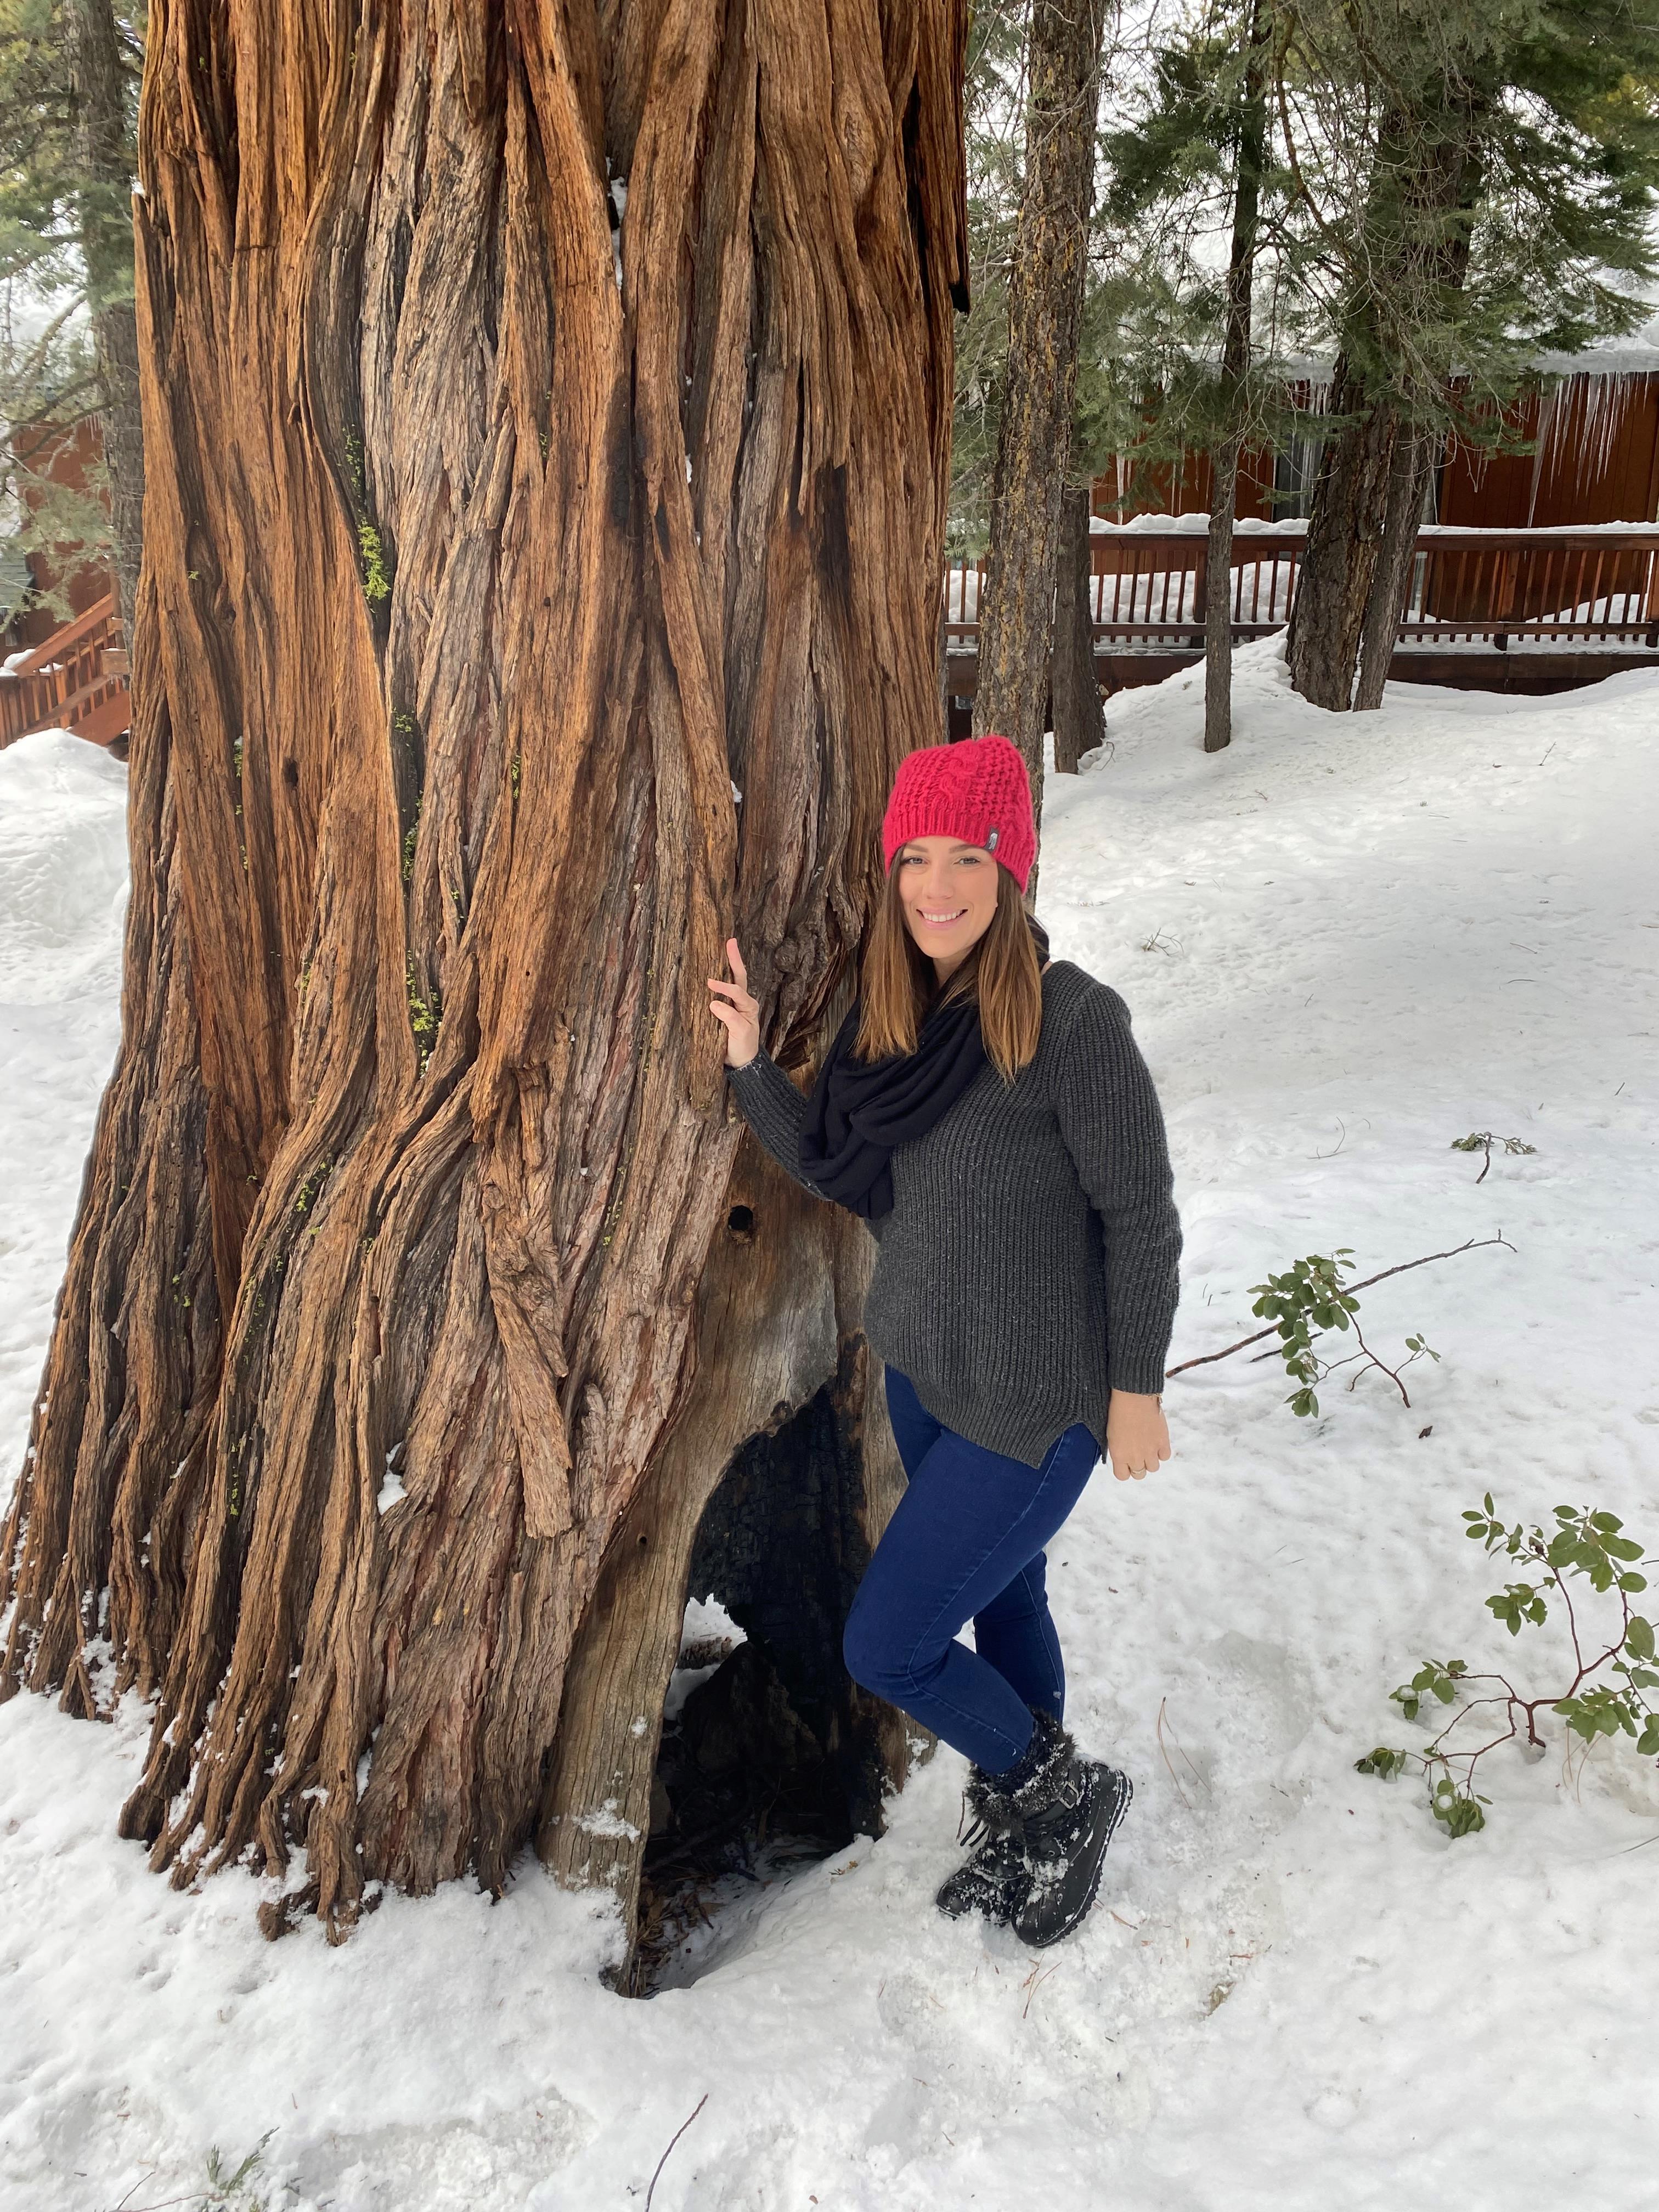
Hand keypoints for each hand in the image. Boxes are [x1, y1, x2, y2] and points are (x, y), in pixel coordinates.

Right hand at [707, 938, 760, 1068]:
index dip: (723, 986)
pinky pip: (721, 991)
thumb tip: (713, 1002)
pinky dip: (718, 978)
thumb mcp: (739, 1034)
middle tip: (730, 941)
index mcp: (749, 1006)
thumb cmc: (742, 1047)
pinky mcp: (725, 1009)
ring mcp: (734, 1004)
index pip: (736, 991)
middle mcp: (743, 1001)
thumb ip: (730, 1018)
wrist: (740, 1062)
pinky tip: (710, 968)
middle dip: (734, 959)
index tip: (709, 983)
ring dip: (727, 964)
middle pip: (739, 976)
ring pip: (732, 980)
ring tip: (722, 947)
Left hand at [1105, 1390, 1169, 1482]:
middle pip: (1139, 1474)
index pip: (1122, 1476)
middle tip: (1137, 1453)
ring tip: (1147, 1446)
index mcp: (1119, 1455)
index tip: (1125, 1462)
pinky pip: (1165, 1456)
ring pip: (1153, 1468)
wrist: (1133, 1396)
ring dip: (1150, 1459)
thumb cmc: (1118, 1411)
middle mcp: (1135, 1457)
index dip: (1124, 1470)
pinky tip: (1156, 1441)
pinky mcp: (1163, 1442)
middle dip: (1137, 1465)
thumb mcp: (1111, 1434)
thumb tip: (1123, 1457)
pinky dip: (1161, 1451)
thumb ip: (1118, 1450)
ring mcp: (1150, 1450)